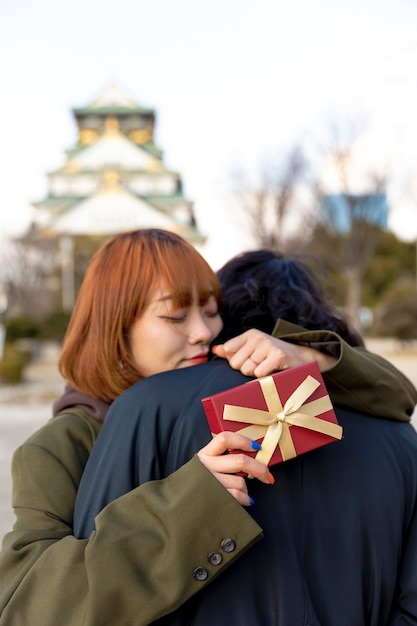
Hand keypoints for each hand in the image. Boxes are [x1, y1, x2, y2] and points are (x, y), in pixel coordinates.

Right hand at [197, 431, 273, 505]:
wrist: (182, 504)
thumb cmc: (201, 481)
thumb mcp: (208, 463)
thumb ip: (224, 456)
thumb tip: (253, 455)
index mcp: (206, 453)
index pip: (225, 439)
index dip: (243, 441)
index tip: (256, 447)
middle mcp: (206, 466)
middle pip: (240, 461)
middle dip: (259, 468)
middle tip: (266, 474)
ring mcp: (211, 483)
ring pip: (240, 481)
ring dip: (247, 487)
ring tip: (244, 489)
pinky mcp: (215, 498)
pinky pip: (238, 496)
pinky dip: (245, 499)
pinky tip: (246, 499)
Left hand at [213, 329, 335, 376]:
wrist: (301, 359)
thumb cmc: (272, 358)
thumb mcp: (252, 351)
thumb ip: (232, 351)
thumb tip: (215, 350)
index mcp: (249, 334)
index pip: (228, 352)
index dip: (238, 362)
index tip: (251, 361)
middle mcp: (257, 337)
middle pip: (236, 363)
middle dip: (247, 370)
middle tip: (262, 366)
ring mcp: (268, 345)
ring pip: (247, 370)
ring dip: (257, 375)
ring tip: (268, 369)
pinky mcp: (278, 356)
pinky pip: (259, 373)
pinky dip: (265, 378)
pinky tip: (274, 372)